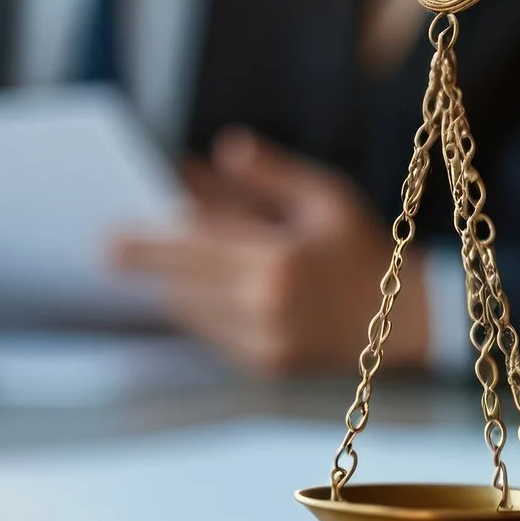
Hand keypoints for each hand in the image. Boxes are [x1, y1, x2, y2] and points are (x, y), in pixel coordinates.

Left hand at [112, 129, 427, 376]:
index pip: (194, 250)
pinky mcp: (267, 368)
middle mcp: (265, 309)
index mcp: (277, 262)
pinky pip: (214, 336)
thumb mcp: (324, 198)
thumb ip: (268, 175)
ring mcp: (265, 345)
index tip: (110, 240)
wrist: (409, 323)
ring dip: (175, 289)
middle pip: (182, 287)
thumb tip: (218, 153)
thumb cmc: (364, 250)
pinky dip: (201, 312)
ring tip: (161, 266)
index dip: (148, 246)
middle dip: (150, 268)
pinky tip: (196, 292)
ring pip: (193, 314)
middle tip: (112, 253)